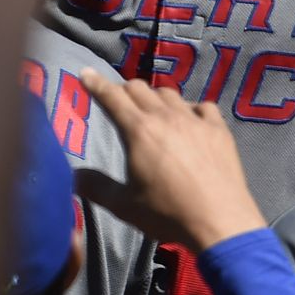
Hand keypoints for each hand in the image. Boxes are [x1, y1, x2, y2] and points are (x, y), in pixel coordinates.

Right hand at [74, 70, 265, 251]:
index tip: (86, 73)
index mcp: (138, 131)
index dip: (96, 84)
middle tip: (119, 102)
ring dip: (155, 98)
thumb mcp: (124, 206)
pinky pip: (202, 106)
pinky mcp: (218, 129)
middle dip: (123, 90)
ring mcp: (195, 120)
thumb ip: (96, 187)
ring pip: (169, 93)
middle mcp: (165, 117)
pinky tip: (190, 122)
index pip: (112, 97)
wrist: (219, 221)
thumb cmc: (167, 213)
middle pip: (139, 88)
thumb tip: (74, 176)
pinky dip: (190, 109)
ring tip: (153, 113)